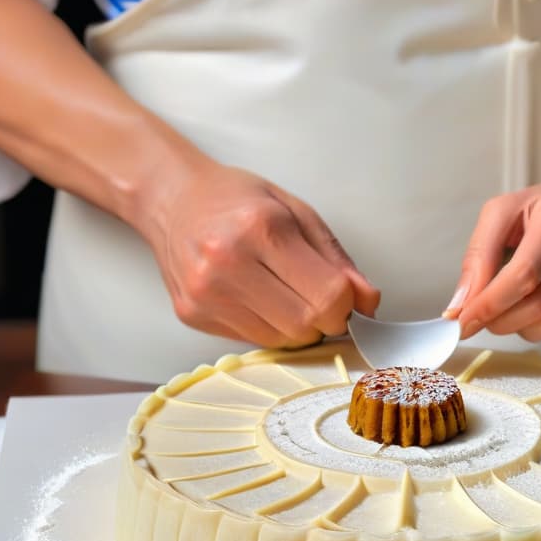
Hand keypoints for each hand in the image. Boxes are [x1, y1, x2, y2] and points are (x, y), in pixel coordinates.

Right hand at [139, 159, 379, 347]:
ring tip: (285, 293)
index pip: (328, 296)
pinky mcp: (193, 315)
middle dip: (325, 319)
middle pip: (306, 324)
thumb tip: (368, 301)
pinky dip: (269, 327)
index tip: (347, 297)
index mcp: (261, 228)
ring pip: (281, 340)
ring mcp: (206, 294)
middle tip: (319, 298)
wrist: (172, 200)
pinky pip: (253, 340)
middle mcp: (228, 264)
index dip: (348, 304)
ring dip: (298, 326)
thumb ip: (336, 259)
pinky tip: (259, 298)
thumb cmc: (236, 200)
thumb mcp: (296, 212)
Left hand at [444, 177, 540, 342]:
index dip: (488, 304)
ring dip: (518, 325)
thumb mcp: (505, 211)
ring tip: (514, 301)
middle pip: (536, 305)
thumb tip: (460, 306)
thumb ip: (478, 255)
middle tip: (481, 315)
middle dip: (498, 319)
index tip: (462, 320)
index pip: (523, 275)